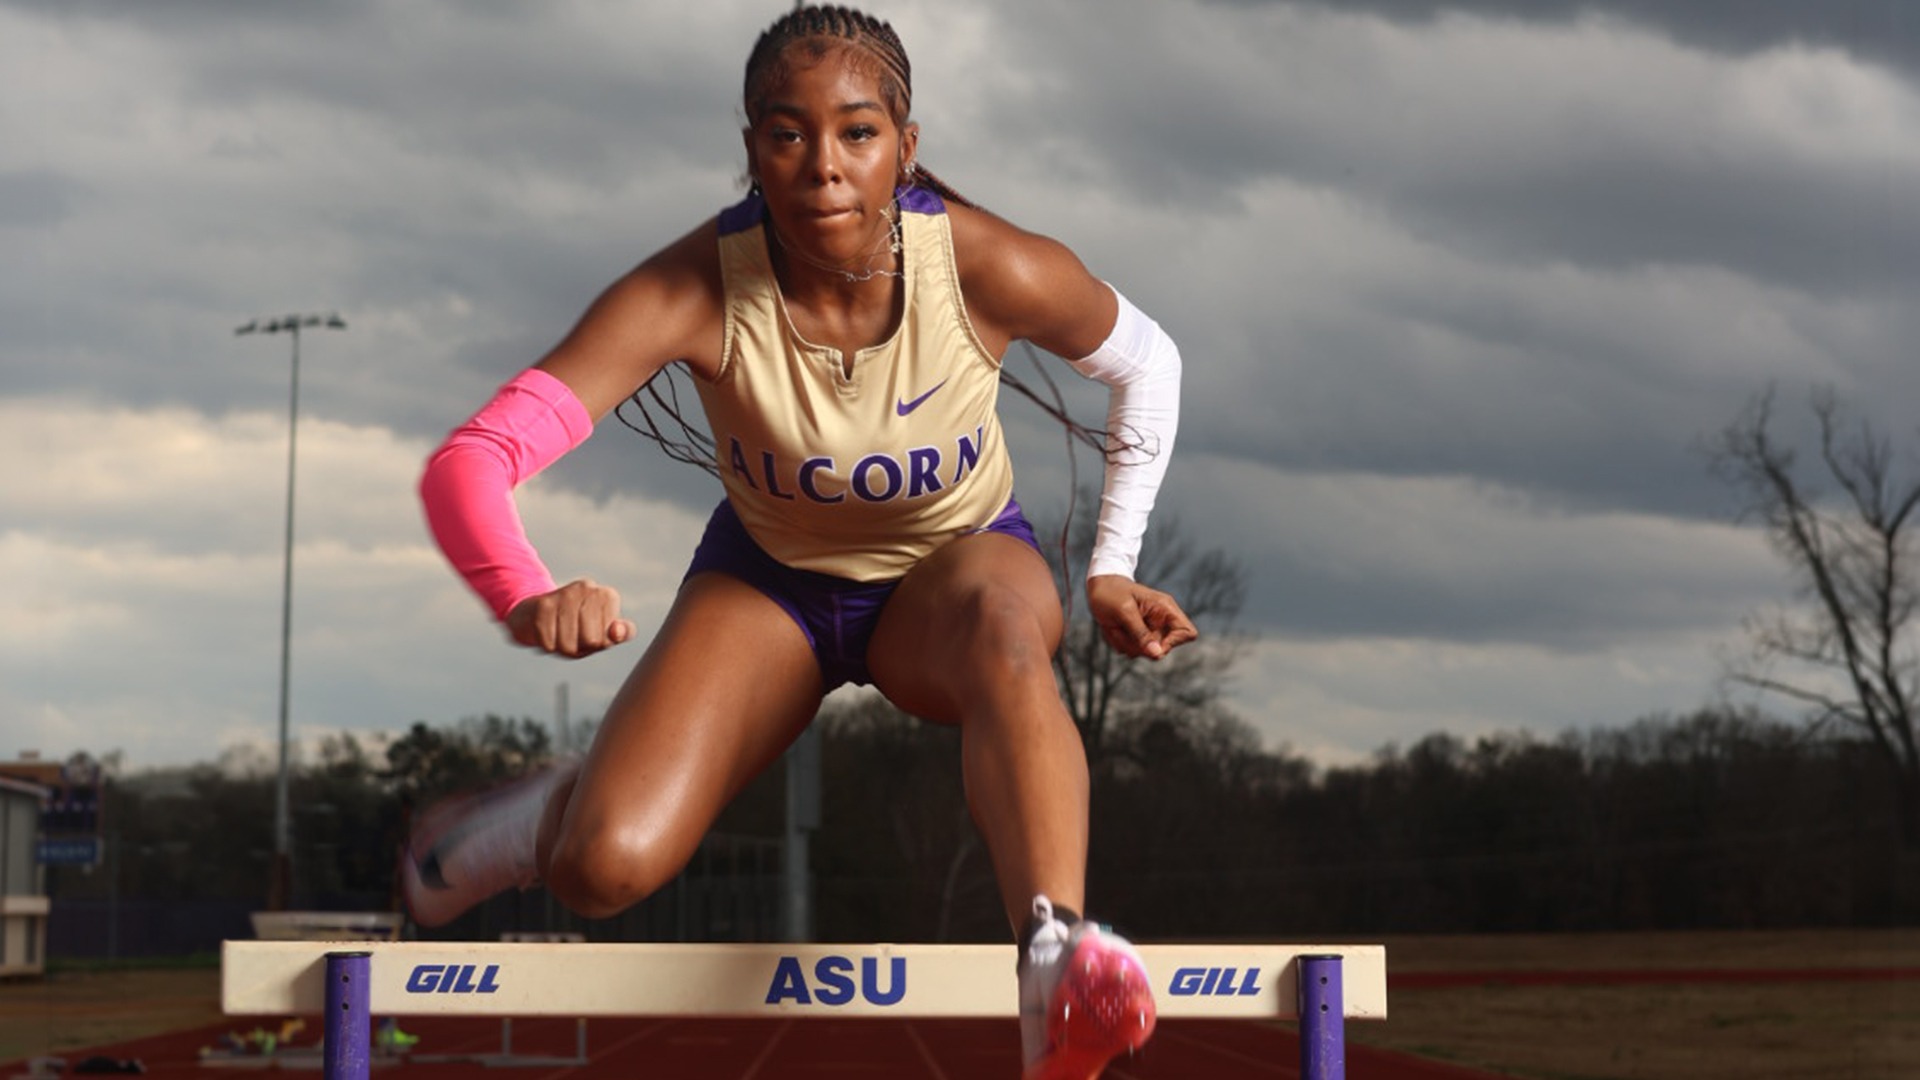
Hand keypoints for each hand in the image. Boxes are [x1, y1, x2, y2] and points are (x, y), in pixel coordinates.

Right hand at [505, 578, 636, 657]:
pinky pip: (549, 643)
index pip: (607, 639)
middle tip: (573, 636)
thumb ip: (623, 633)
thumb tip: (618, 632)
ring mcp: (564, 594)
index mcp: (607, 595)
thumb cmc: (577, 625)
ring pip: (568, 645)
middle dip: (581, 647)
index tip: (590, 633)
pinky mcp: (543, 604)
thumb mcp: (604, 631)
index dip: (597, 645)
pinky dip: (546, 645)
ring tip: (560, 634)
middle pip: (591, 641)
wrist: (535, 612)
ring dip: (562, 648)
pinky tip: (547, 631)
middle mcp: (587, 588)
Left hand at [1086, 574, 1197, 659]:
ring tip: (1114, 626)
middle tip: (1122, 631)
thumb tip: (1157, 654)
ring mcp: (1150, 629)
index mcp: (1165, 608)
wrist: (1098, 586)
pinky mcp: (1139, 635)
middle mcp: (1161, 620)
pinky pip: (1133, 651)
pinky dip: (1120, 643)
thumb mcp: (1124, 612)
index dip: (1173, 643)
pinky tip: (1113, 628)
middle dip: (1140, 646)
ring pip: (1145, 652)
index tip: (1151, 644)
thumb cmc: (1111, 592)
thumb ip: (1141, 634)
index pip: (1187, 633)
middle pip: (1163, 648)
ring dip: (1126, 644)